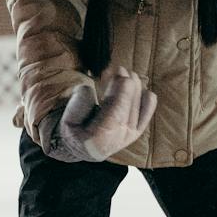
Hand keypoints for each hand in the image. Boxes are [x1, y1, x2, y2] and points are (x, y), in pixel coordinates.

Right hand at [43, 67, 157, 162]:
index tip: (123, 78)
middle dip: (127, 88)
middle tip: (121, 70)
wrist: (83, 146)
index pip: (113, 117)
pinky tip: (145, 89)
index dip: (121, 96)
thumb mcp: (69, 119)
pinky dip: (148, 102)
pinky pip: (145, 116)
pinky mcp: (135, 132)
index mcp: (97, 140)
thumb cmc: (74, 129)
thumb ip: (78, 105)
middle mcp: (116, 140)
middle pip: (127, 111)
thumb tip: (89, 88)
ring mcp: (128, 137)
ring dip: (135, 90)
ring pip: (137, 111)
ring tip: (129, 74)